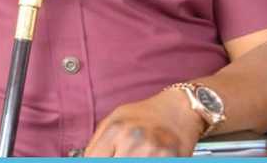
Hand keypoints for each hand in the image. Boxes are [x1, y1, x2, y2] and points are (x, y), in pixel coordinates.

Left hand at [84, 89, 205, 156]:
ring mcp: (152, 152)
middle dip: (115, 159)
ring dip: (130, 160)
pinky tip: (146, 155)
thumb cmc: (145, 114)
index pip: (93, 159)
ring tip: (134, 153)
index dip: (95, 162)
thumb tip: (86, 159)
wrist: (179, 108)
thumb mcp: (113, 120)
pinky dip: (146, 162)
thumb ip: (97, 143)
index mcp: (115, 129)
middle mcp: (132, 140)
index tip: (101, 159)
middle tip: (120, 154)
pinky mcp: (170, 158)